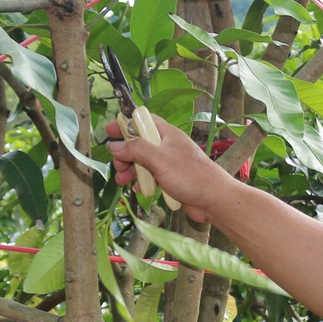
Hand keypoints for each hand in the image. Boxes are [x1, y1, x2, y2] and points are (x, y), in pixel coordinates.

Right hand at [105, 117, 227, 222]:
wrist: (213, 200)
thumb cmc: (190, 176)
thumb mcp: (159, 159)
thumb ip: (135, 149)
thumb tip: (114, 146)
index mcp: (167, 134)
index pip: (143, 121)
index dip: (125, 124)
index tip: (109, 131)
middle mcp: (167, 146)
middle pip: (139, 143)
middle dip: (125, 154)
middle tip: (118, 165)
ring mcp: (169, 163)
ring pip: (142, 162)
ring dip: (130, 170)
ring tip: (122, 180)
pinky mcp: (170, 179)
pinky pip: (150, 177)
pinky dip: (142, 181)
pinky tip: (139, 189)